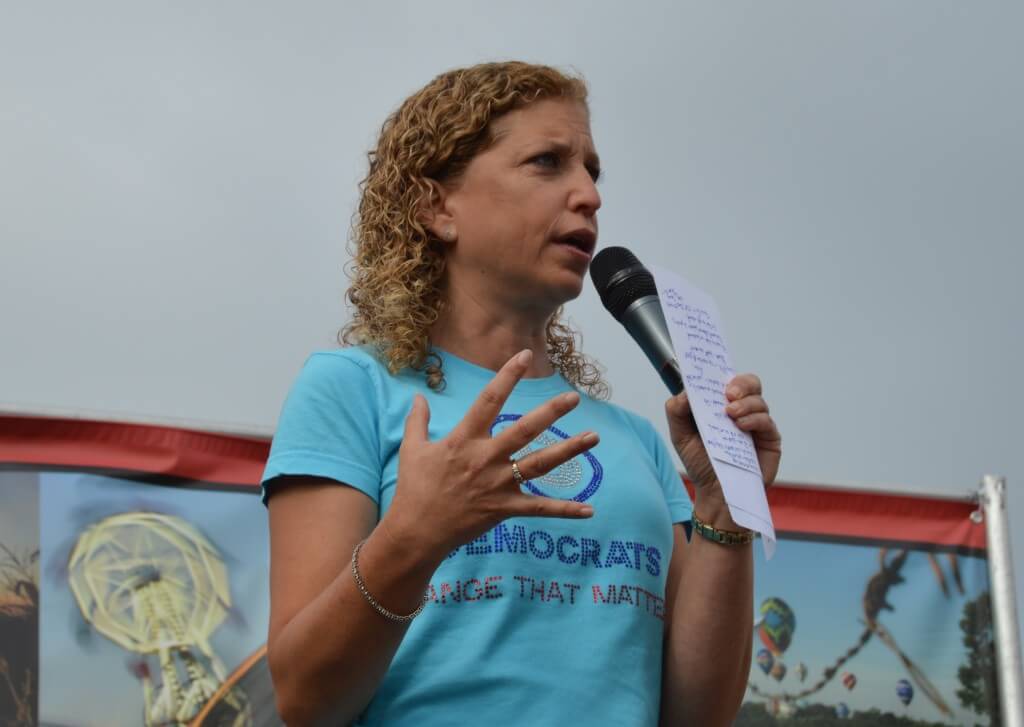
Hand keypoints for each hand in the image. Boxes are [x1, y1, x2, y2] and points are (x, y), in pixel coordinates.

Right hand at [379, 350, 598, 561]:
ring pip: (540, 463)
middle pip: (525, 430)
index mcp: (464, 439)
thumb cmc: (414, 489)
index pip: (489, 400)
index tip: (525, 355)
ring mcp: (498, 484)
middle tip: (573, 397)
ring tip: (593, 437)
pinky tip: (589, 509)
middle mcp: (486, 458)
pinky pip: (539, 509)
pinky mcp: (504, 509)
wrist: (416, 531)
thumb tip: (418, 397)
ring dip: (569, 450)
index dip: (508, 376)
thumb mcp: (412, 449)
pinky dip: (565, 510)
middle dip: (551, 412)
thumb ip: (417, 421)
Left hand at [665, 373, 781, 497]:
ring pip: (759, 400)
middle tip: (728, 393)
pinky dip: (754, 419)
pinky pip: (767, 421)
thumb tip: (685, 392)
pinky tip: (741, 426)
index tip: (713, 371)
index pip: (727, 379)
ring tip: (730, 414)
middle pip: (750, 383)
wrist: (715, 493)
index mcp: (722, 404)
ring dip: (745, 404)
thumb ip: (676, 411)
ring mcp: (757, 424)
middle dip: (740, 383)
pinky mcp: (769, 439)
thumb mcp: (680, 435)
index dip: (722, 371)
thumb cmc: (700, 462)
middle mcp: (742, 410)